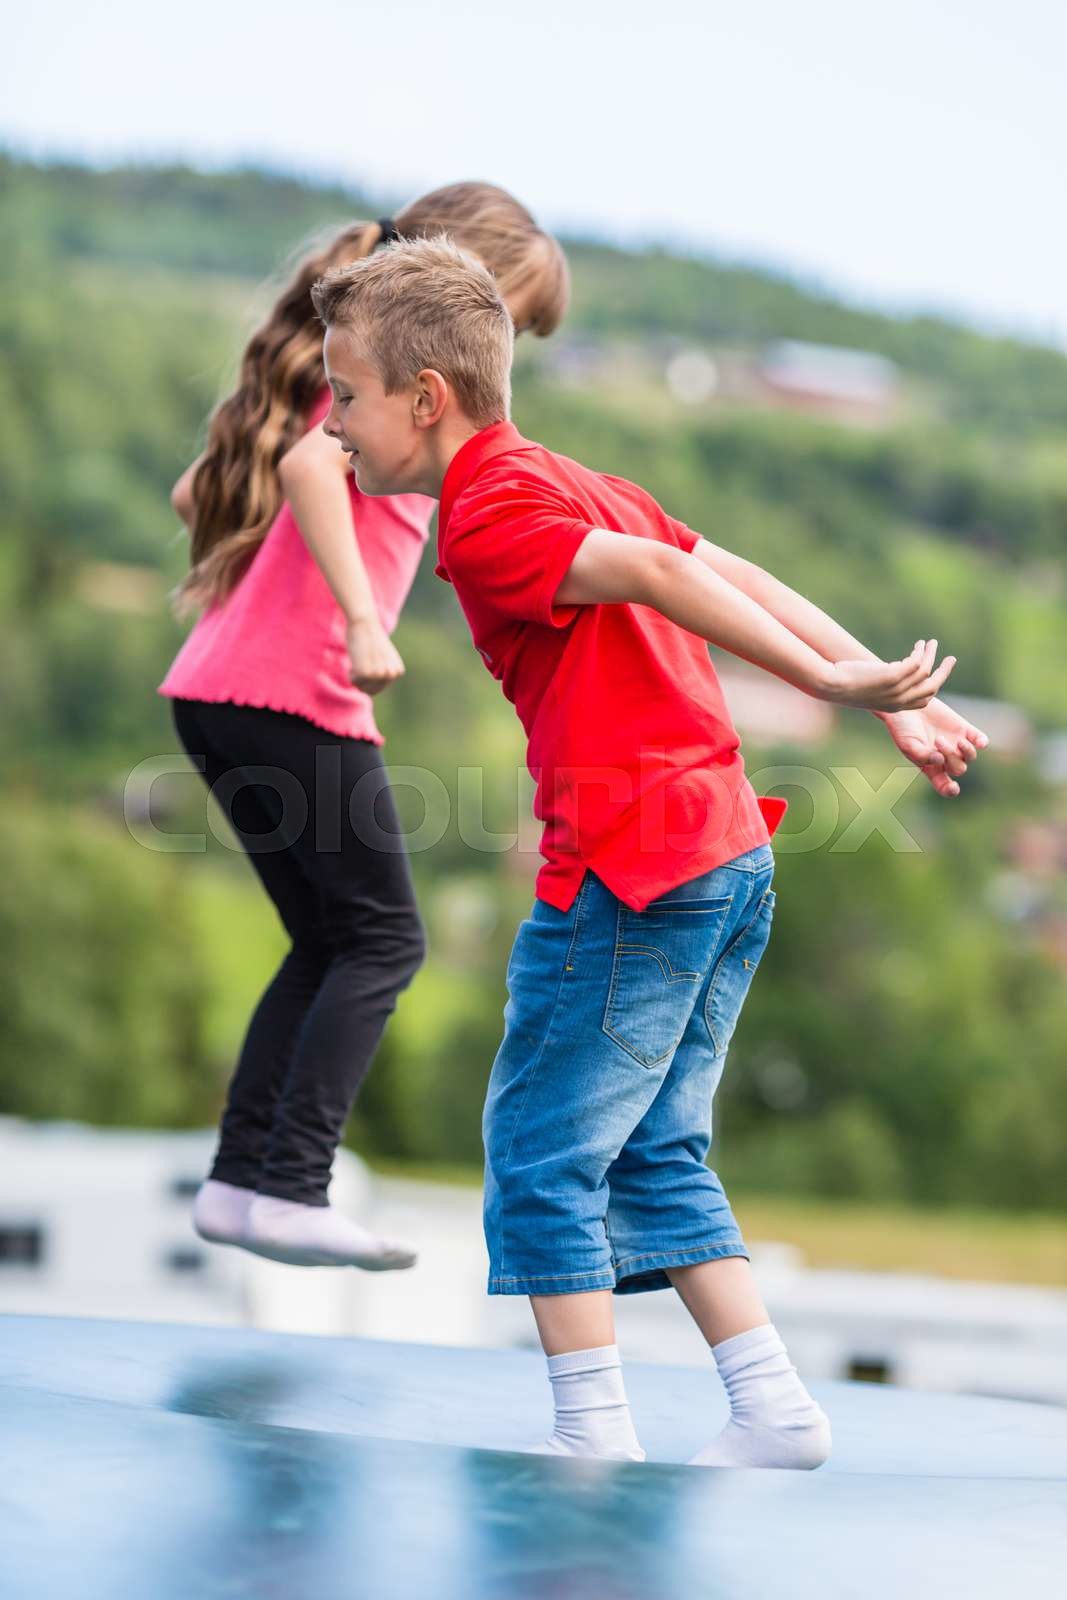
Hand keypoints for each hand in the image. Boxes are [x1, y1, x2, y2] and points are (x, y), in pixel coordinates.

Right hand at [345, 616, 404, 694]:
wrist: (365, 623)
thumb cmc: (371, 637)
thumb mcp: (383, 657)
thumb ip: (383, 670)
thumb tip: (377, 683)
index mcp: (397, 672)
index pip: (379, 687)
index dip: (370, 676)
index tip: (371, 659)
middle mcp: (391, 675)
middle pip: (371, 691)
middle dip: (362, 679)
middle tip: (362, 660)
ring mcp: (379, 675)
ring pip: (361, 687)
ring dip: (356, 675)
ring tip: (360, 658)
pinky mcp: (366, 673)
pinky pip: (353, 682)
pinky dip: (350, 672)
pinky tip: (356, 658)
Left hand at [816, 639, 955, 711]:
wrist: (831, 686)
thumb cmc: (845, 687)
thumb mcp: (871, 689)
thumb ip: (886, 683)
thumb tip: (894, 670)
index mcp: (895, 707)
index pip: (924, 700)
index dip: (934, 686)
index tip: (938, 673)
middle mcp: (899, 700)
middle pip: (932, 687)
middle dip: (944, 672)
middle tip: (951, 659)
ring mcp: (896, 689)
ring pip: (925, 671)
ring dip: (931, 655)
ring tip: (930, 643)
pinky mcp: (892, 676)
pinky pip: (915, 662)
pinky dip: (920, 651)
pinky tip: (918, 644)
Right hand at [877, 698, 989, 797]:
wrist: (907, 705)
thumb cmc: (903, 728)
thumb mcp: (908, 744)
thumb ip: (923, 756)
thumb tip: (940, 761)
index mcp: (932, 767)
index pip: (944, 785)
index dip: (950, 789)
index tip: (953, 787)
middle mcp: (946, 759)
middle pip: (959, 768)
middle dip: (951, 757)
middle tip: (937, 740)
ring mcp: (956, 744)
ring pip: (970, 757)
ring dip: (965, 751)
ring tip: (952, 739)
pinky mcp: (963, 729)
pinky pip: (980, 740)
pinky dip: (981, 742)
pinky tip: (978, 742)